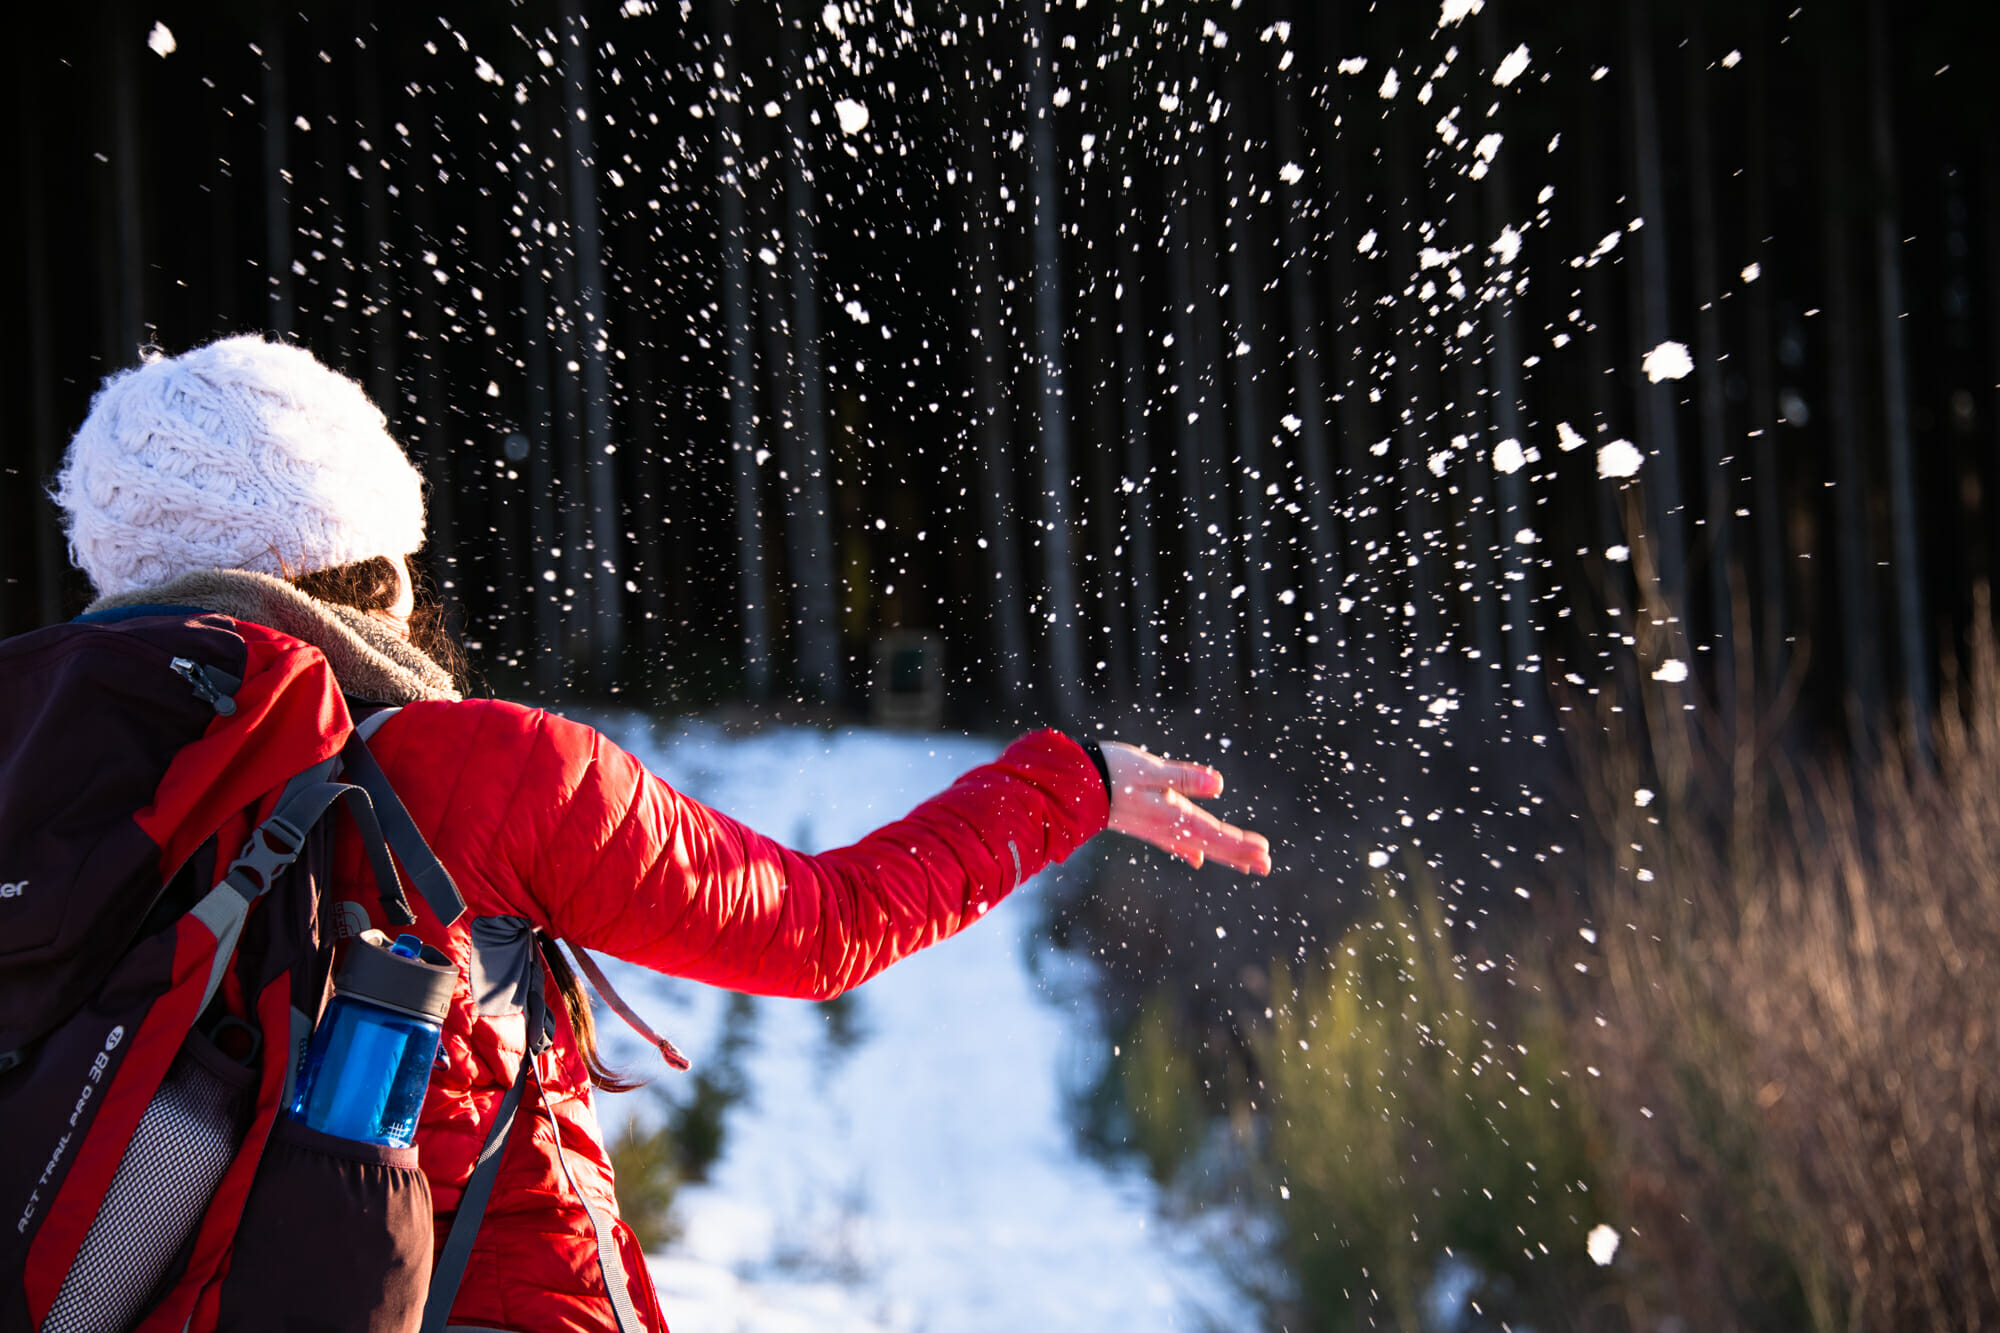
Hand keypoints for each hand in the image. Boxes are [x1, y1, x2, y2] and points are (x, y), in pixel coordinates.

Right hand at [1100, 741, 1271, 875]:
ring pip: (1198, 845)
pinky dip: (1192, 849)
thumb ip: (1184, 777)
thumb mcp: (1150, 770)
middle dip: (1239, 855)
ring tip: (1246, 865)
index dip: (1241, 844)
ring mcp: (1156, 828)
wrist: (1074, 785)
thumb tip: (1218, 785)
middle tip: (1267, 866)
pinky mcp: (1145, 824)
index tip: (1265, 853)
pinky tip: (1197, 858)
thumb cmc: (1111, 772)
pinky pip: (1175, 842)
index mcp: (1173, 815)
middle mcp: (1167, 827)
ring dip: (1223, 854)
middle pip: (1211, 844)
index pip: (1215, 834)